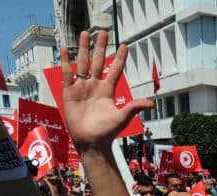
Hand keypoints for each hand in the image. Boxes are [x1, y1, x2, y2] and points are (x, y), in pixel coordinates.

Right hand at [62, 31, 153, 150]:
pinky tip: (65, 48)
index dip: (120, 58)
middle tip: (103, 32)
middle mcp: (95, 86)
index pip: (115, 69)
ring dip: (83, 48)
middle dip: (101, 47)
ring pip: (83, 63)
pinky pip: (67, 73)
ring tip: (85, 33)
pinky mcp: (69, 92)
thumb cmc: (107, 132)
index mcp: (108, 90)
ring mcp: (82, 87)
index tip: (124, 45)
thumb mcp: (122, 117)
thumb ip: (134, 107)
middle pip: (98, 61)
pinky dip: (66, 61)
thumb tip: (151, 103)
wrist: (91, 142)